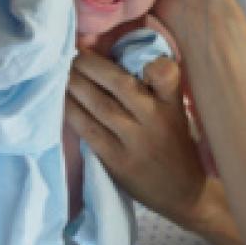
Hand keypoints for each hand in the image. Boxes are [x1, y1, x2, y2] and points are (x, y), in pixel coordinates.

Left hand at [65, 50, 205, 224]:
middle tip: (72, 54)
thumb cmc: (176, 146)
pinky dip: (72, 112)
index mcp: (172, 105)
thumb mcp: (176, 113)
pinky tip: (61, 100)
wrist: (184, 194)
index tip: (121, 49)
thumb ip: (155, 90)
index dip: (146, 60)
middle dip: (90, 65)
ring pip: (99, 105)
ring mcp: (134, 141)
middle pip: (118, 84)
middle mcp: (155, 119)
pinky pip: (89, 130)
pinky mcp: (117, 160)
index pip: (165, 73)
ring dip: (75, 85)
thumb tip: (113, 59)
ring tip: (60, 72)